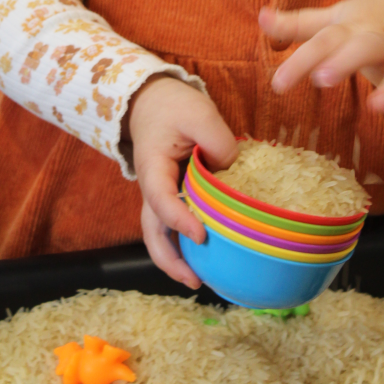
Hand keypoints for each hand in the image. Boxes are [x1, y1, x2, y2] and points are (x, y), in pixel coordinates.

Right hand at [125, 76, 236, 288]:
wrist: (153, 101)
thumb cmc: (174, 107)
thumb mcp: (199, 113)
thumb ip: (218, 142)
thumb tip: (231, 175)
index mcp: (153, 167)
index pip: (160, 199)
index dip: (178, 219)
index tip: (201, 234)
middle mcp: (152, 187)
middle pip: (153, 230)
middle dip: (170, 259)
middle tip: (195, 280)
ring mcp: (160, 195)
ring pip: (161, 234)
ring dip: (175, 259)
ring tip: (199, 281)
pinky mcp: (172, 196)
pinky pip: (174, 225)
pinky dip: (184, 244)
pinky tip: (207, 256)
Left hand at [259, 0, 383, 137]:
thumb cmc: (368, 23)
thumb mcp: (335, 19)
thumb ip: (299, 24)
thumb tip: (261, 16)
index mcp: (353, 27)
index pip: (324, 40)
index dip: (300, 61)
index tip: (279, 84)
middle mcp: (380, 43)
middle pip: (365, 45)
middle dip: (345, 61)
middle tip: (323, 80)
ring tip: (377, 107)